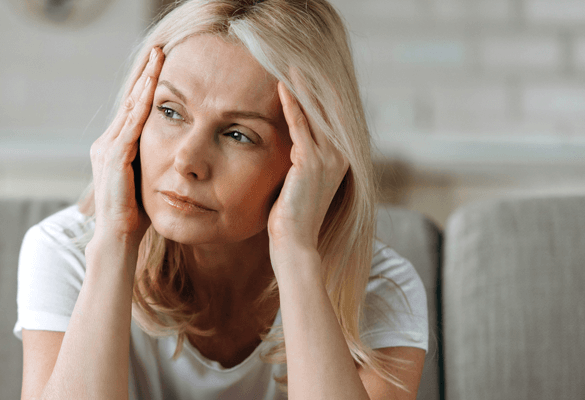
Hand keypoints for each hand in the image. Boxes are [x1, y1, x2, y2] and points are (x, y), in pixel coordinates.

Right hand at [89, 47, 163, 245]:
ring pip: (130, 107)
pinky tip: (153, 88)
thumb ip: (155, 162)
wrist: (118, 239)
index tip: (160, 63)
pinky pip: (131, 125)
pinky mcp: (114, 158)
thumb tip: (177, 152)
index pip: (133, 109)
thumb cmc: (136, 216)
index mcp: (113, 147)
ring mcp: (107, 149)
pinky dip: (143, 105)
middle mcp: (106, 143)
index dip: (146, 85)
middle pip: (130, 101)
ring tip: (158, 58)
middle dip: (146, 74)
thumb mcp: (147, 180)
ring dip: (145, 81)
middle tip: (159, 49)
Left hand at [268, 81, 349, 252]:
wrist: (295, 243)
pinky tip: (282, 86)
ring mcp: (328, 158)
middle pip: (326, 109)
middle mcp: (340, 155)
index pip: (330, 117)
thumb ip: (303, 161)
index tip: (303, 72)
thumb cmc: (292, 217)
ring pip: (314, 112)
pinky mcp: (311, 162)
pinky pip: (300, 125)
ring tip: (289, 64)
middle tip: (296, 59)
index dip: (318, 93)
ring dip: (301, 87)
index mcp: (341, 159)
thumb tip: (295, 146)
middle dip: (311, 83)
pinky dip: (291, 104)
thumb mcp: (302, 182)